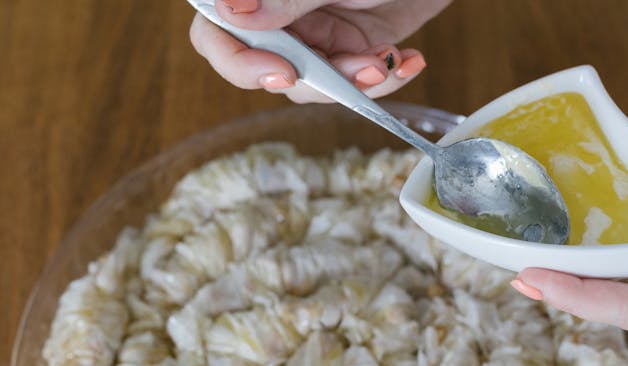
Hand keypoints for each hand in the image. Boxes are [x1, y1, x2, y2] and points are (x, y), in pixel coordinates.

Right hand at [189, 0, 451, 102]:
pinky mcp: (346, 49)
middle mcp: (275, 14)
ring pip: (312, 85)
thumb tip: (228, 12)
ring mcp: (311, 34)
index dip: (238, 62)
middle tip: (360, 71)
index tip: (282, 73)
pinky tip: (408, 60)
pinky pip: (350, 83)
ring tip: (389, 60)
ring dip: (354, 82)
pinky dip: (382, 80)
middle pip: (266, 71)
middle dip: (318, 81)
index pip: (215, 31)